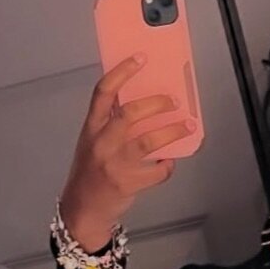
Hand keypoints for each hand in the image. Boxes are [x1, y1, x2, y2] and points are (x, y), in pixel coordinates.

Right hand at [59, 53, 195, 249]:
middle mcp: (101, 143)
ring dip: (172, 131)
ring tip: (187, 125)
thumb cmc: (90, 174)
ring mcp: (114, 164)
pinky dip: (167, 165)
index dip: (122, 72)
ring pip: (148, 141)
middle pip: (130, 113)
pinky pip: (156, 171)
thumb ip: (110, 123)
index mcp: (91, 128)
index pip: (103, 92)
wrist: (82, 210)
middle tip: (174, 99)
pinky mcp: (128, 183)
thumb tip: (144, 102)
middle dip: (157, 103)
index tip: (140, 58)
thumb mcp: (92, 142)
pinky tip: (169, 161)